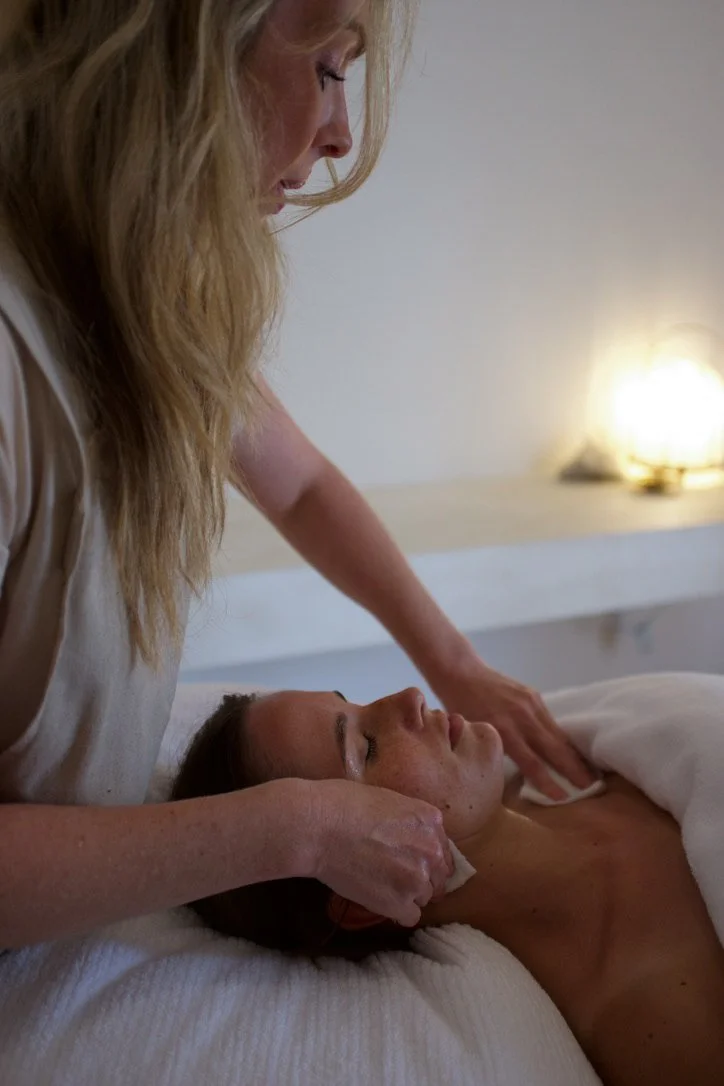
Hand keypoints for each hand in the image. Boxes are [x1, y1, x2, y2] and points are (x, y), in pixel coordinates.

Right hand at [301, 779, 452, 927]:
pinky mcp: (399, 903)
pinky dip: (396, 912)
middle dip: (419, 877)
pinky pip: (409, 917)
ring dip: (406, 894)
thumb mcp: (387, 799)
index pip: (441, 849)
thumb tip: (407, 836)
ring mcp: (417, 879)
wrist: (318, 827)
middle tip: (394, 877)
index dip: (424, 857)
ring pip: (424, 897)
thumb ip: (408, 821)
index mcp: (430, 820)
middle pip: (437, 876)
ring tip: (380, 886)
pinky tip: (378, 900)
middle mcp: (432, 850)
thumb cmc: (342, 804)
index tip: (410, 861)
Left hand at [435, 658, 596, 800]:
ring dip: (574, 755)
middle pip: (553, 749)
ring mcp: (530, 704)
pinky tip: (572, 750)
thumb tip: (513, 773)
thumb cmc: (459, 708)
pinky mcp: (534, 696)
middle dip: (573, 769)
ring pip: (557, 734)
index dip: (548, 782)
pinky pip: (551, 721)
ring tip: (589, 772)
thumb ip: (494, 751)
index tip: (563, 797)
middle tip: (591, 786)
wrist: (461, 672)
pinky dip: (563, 738)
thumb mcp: (472, 735)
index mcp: (502, 728)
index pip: (531, 762)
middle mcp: (520, 717)